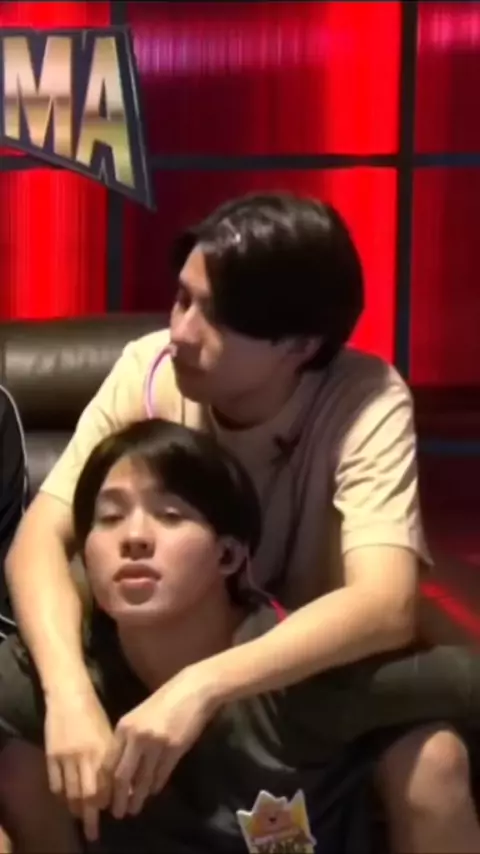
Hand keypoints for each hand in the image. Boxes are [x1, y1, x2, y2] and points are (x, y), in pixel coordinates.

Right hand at [44, 685, 112, 841]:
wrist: (69, 696)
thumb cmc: (93, 714)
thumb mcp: (109, 734)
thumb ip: (113, 758)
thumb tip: (120, 782)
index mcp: (102, 750)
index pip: (106, 785)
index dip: (108, 801)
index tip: (111, 810)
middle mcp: (85, 756)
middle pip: (88, 796)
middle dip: (92, 816)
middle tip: (94, 829)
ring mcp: (66, 757)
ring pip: (70, 794)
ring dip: (76, 808)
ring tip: (81, 815)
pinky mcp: (50, 756)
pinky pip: (55, 785)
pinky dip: (61, 797)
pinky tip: (66, 800)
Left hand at [103, 663, 219, 818]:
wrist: (194, 688)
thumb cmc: (166, 699)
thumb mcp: (140, 715)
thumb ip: (129, 738)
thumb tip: (120, 768)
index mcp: (124, 726)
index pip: (108, 764)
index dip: (105, 785)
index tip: (104, 799)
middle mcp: (137, 736)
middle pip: (121, 776)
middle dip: (118, 798)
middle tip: (118, 813)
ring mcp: (156, 743)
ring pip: (142, 780)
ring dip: (138, 797)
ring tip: (134, 809)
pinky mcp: (175, 749)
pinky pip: (162, 775)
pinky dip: (156, 786)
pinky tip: (153, 792)